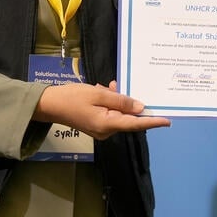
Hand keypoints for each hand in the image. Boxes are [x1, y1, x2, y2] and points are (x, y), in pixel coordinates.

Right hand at [35, 79, 170, 139]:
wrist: (49, 105)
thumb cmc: (72, 97)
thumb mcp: (98, 94)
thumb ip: (120, 100)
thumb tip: (140, 107)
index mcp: (107, 124)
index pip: (135, 124)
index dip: (152, 122)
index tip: (167, 120)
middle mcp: (106, 131)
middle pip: (127, 117)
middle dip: (129, 101)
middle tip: (120, 85)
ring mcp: (101, 130)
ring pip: (119, 113)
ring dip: (117, 99)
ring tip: (109, 86)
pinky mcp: (97, 125)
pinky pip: (110, 113)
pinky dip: (110, 102)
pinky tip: (105, 90)